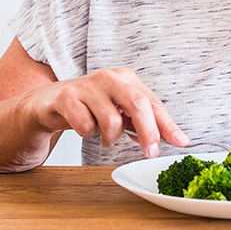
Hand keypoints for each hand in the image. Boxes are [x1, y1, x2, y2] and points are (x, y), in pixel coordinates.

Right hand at [32, 68, 188, 157]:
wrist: (49, 102)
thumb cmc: (91, 107)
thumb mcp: (121, 112)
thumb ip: (146, 123)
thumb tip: (178, 139)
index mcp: (127, 78)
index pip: (153, 102)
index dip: (167, 124)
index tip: (181, 142)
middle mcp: (109, 77)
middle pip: (137, 104)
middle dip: (148, 132)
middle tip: (151, 152)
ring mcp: (87, 85)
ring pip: (111, 121)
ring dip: (109, 137)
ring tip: (103, 134)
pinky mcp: (67, 97)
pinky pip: (85, 126)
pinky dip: (87, 134)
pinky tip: (82, 126)